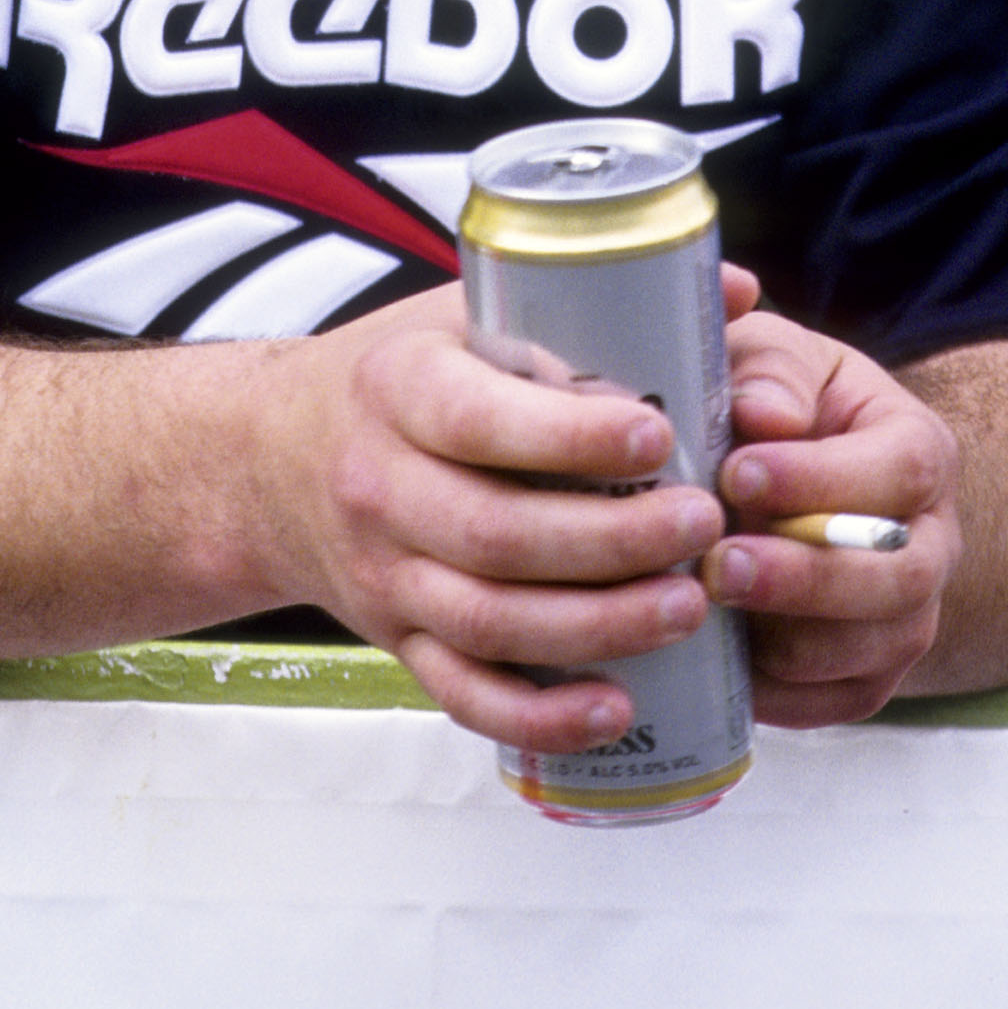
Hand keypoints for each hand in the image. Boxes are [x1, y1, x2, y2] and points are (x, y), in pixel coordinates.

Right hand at [252, 282, 727, 751]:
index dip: (571, 435)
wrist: (269, 459)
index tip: (659, 433)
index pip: (480, 422)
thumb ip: (587, 306)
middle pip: (497, 535)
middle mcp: (382, 487)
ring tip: (690, 607)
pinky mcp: (395, 640)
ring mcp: (385, 575)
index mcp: (398, 389)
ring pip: (491, 621)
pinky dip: (539, 715)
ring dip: (598, 627)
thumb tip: (738, 293)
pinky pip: (463, 694)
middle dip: (612, 540)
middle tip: (703, 525)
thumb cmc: (400, 376)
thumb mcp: (463, 312)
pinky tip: (617, 708)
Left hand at [703, 284, 960, 726]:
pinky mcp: (869, 675)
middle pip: (900, 577)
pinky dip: (781, 693)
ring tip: (711, 608)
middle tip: (722, 561)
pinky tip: (719, 663)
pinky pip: (839, 702)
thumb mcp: (775, 357)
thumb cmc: (780, 403)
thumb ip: (771, 370)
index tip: (738, 472)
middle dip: (807, 575)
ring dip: (789, 638)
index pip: (900, 470)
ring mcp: (907, 617)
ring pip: (872, 649)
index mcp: (919, 451)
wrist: (797, 474)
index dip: (822, 479)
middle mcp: (931, 543)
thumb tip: (765, 415)